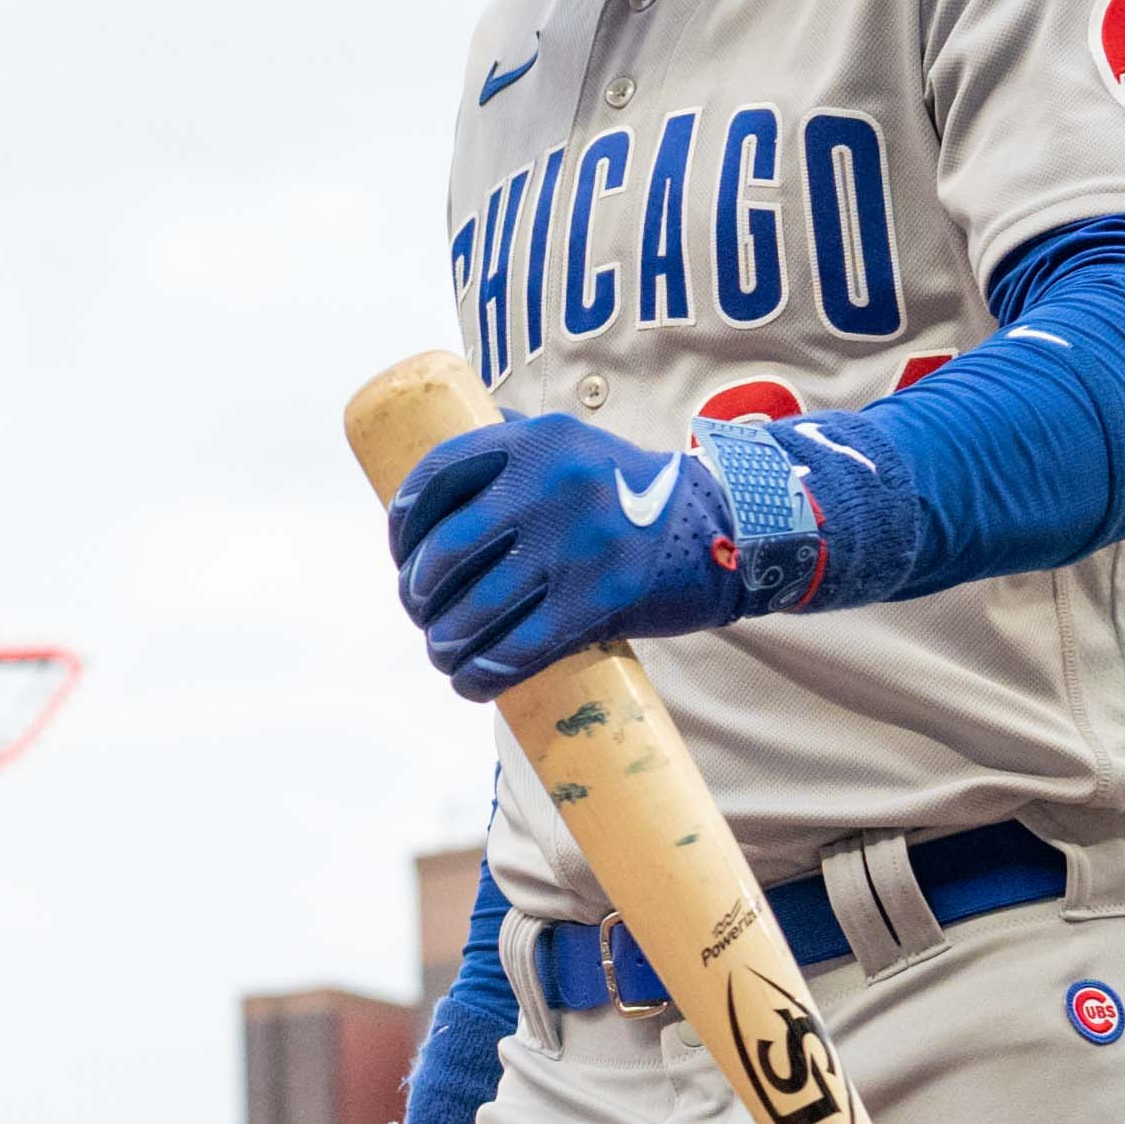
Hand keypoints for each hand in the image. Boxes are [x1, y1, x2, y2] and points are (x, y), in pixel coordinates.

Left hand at [387, 412, 784, 698]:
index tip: (401, 553)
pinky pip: (519, 648)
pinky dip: (483, 674)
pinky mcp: (600, 598)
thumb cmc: (630, 494)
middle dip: (417, 592)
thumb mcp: (573, 447)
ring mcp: (576, 543)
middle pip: (446, 551)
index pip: (437, 476)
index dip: (403, 523)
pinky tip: (471, 682)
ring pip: (475, 608)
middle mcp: (550, 484)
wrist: (724, 525)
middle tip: (420, 612)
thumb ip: (511, 451)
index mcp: (535, 441)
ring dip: (443, 642)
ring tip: (442, 653)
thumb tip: (436, 487)